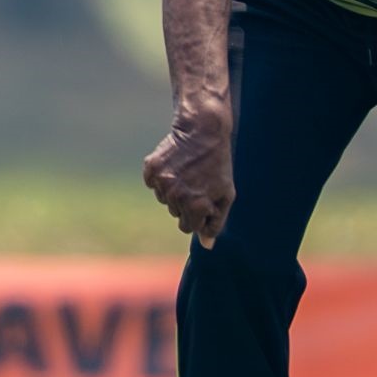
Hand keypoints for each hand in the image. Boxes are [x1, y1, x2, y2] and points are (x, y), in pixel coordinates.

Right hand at [143, 109, 234, 246]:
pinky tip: (174, 165)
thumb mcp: (225, 195)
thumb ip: (216, 223)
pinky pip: (152, 184)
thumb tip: (206, 246)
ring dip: (174, 190)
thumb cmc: (218, 165)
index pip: (188, 227)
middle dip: (186, 204)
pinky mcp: (151, 170)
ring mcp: (162, 183)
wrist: (202, 130)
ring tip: (187, 172)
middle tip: (198, 183)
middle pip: (175, 214)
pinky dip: (161, 178)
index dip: (198, 215)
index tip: (204, 199)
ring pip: (163, 199)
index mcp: (196, 206)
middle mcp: (176, 197)